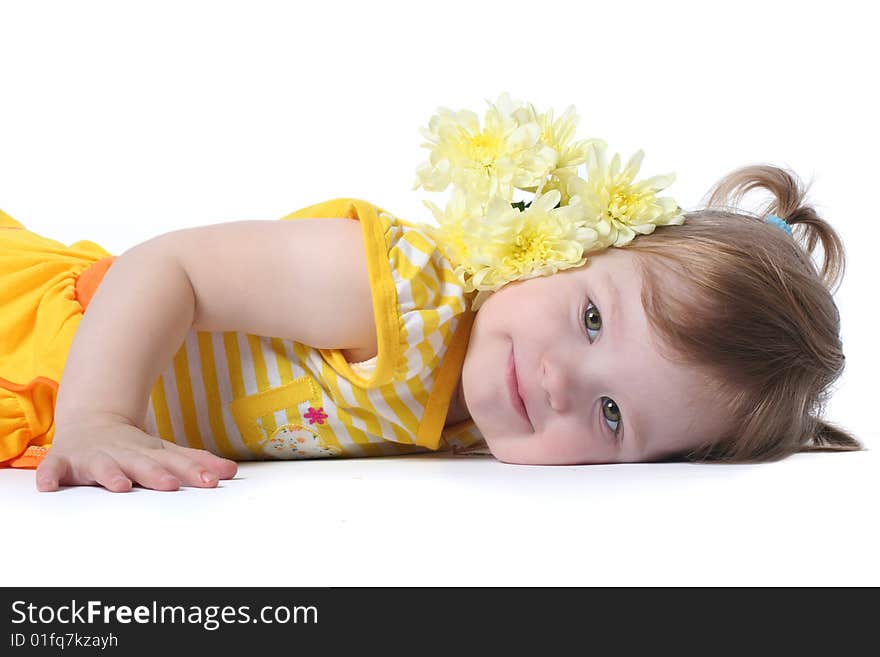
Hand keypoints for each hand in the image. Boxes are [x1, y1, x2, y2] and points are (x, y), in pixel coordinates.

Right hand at [35, 415, 237, 492]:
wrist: (91, 422)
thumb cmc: (133, 446)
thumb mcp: (164, 452)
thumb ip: (196, 462)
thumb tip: (232, 471)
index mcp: (150, 453)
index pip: (176, 462)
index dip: (194, 471)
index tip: (213, 480)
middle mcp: (124, 454)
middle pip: (142, 464)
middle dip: (155, 474)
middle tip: (171, 485)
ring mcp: (95, 457)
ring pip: (103, 467)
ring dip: (111, 475)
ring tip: (120, 487)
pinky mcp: (65, 462)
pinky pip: (54, 469)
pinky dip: (50, 475)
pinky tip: (48, 486)